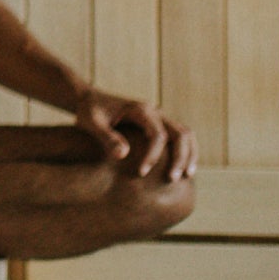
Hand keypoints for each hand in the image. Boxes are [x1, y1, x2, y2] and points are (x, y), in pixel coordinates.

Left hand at [73, 88, 196, 181]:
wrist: (90, 100)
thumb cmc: (89, 112)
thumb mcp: (91, 123)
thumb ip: (106, 137)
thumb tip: (122, 155)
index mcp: (140, 110)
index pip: (157, 134)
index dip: (153, 155)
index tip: (141, 173)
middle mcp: (154, 111)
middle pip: (180, 133)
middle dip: (180, 157)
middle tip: (171, 179)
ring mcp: (159, 117)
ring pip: (185, 134)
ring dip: (189, 154)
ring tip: (186, 176)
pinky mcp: (158, 125)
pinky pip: (179, 137)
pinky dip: (185, 151)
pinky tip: (182, 170)